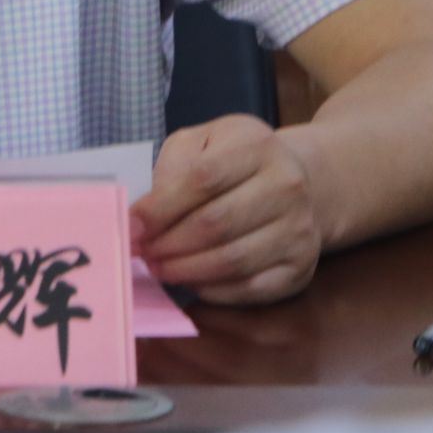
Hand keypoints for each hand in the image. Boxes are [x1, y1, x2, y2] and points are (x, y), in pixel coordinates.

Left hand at [131, 114, 322, 305]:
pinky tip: (190, 281)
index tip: (131, 225)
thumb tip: (142, 216)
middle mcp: (286, 186)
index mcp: (256, 145)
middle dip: (168, 243)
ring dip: (186, 270)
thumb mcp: (200, 143)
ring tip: (158, 267)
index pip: (202, 179)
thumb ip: (171, 168)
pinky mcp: (301, 266)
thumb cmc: (232, 160)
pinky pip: (251, 288)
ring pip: (233, 261)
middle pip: (216, 224)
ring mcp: (299, 229)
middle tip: (141, 252)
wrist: (296, 181)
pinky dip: (214, 290)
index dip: (160, 207)